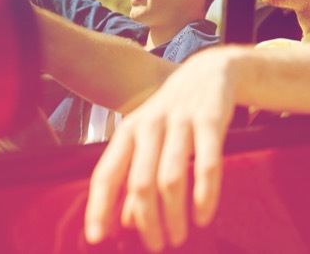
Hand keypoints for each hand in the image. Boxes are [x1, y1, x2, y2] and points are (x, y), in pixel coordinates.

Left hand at [84, 48, 236, 250]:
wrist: (212, 72)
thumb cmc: (175, 114)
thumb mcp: (150, 139)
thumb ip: (136, 175)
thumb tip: (127, 221)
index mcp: (129, 130)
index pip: (106, 172)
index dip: (99, 206)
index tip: (97, 237)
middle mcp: (151, 125)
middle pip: (140, 182)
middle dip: (147, 221)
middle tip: (157, 245)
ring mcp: (181, 121)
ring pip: (171, 178)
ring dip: (174, 214)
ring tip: (179, 236)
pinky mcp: (211, 120)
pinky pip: (207, 164)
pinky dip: (205, 195)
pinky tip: (203, 216)